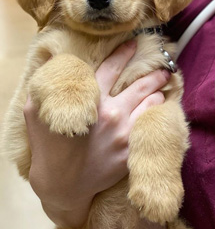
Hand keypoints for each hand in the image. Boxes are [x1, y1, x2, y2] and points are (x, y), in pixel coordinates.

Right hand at [25, 40, 169, 227]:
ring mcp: (124, 134)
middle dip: (155, 74)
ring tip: (163, 89)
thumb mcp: (35, 113)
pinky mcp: (131, 151)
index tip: (135, 44)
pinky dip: (156, 116)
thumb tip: (52, 69)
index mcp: (91, 101)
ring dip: (158, 94)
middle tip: (165, 68)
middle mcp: (111, 114)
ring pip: (151, 105)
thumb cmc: (49, 148)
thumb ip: (45, 90)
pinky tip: (161, 111)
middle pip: (140, 86)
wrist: (63, 184)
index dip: (124, 54)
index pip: (111, 69)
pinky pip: (150, 128)